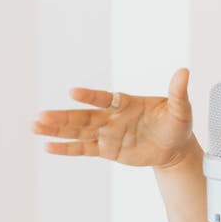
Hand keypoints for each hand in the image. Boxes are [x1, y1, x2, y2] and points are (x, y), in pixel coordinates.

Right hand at [33, 68, 193, 168]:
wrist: (175, 147)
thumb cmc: (176, 124)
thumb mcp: (180, 109)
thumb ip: (177, 92)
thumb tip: (184, 71)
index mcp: (127, 103)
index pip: (105, 99)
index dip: (90, 96)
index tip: (74, 93)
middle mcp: (113, 117)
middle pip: (84, 117)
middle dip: (62, 117)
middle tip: (40, 116)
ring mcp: (108, 133)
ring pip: (79, 132)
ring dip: (58, 130)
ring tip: (36, 126)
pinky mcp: (107, 149)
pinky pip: (85, 149)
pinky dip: (68, 149)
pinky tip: (49, 146)